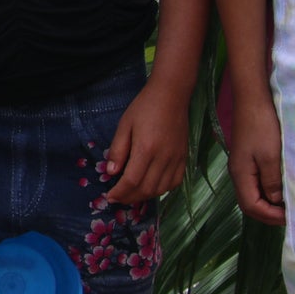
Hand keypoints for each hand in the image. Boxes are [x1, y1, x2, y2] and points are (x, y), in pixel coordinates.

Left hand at [103, 80, 190, 204]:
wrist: (171, 96)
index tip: (110, 196)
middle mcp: (163, 158)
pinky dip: (162, 189)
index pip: (132, 180)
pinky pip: (175, 182)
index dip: (120, 192)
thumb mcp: (124, 125)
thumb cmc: (144, 107)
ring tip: (131, 194)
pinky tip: (152, 187)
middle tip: (118, 197)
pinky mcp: (184, 158)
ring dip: (145, 196)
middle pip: (147, 189)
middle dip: (130, 197)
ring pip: (161, 189)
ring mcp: (176, 159)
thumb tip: (111, 172)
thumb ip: (118, 150)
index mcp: (146, 149)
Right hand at [225, 89, 286, 224]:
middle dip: (269, 214)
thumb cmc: (263, 127)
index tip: (292, 216)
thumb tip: (275, 201)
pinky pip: (256, 183)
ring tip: (288, 205)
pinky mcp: (248, 159)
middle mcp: (238, 174)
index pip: (251, 206)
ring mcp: (242, 166)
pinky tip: (282, 188)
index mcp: (240, 175)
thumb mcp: (271, 156)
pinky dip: (269, 192)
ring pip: (253, 194)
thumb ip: (272, 181)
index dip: (271, 216)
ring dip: (269, 204)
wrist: (253, 101)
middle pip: (249, 203)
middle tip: (291, 215)